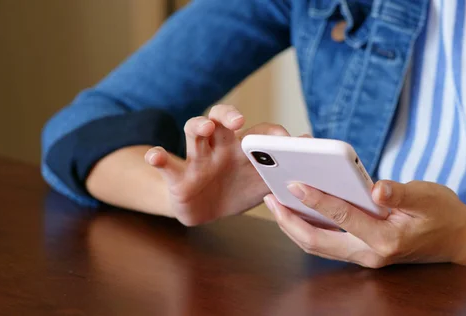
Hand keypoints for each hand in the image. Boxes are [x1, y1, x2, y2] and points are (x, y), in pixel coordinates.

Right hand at [145, 104, 289, 225]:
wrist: (205, 210)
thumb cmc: (236, 190)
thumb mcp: (262, 182)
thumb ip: (284, 167)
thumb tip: (309, 144)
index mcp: (243, 149)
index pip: (257, 131)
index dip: (271, 133)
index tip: (285, 141)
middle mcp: (220, 147)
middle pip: (221, 119)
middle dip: (228, 115)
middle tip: (238, 121)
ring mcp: (198, 159)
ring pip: (194, 133)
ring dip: (198, 126)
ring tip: (204, 127)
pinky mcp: (178, 176)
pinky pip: (167, 164)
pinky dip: (159, 158)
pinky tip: (155, 156)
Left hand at [263, 180, 465, 267]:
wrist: (458, 242)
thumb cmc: (443, 215)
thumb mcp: (429, 196)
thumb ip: (402, 192)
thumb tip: (377, 188)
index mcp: (386, 239)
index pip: (343, 217)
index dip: (317, 199)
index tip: (294, 182)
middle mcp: (370, 253)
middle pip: (317, 241)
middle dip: (289, 220)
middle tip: (269, 197)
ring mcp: (364, 256)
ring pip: (317, 245)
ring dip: (293, 225)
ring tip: (275, 202)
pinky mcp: (361, 252)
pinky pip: (326, 242)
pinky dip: (307, 227)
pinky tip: (296, 209)